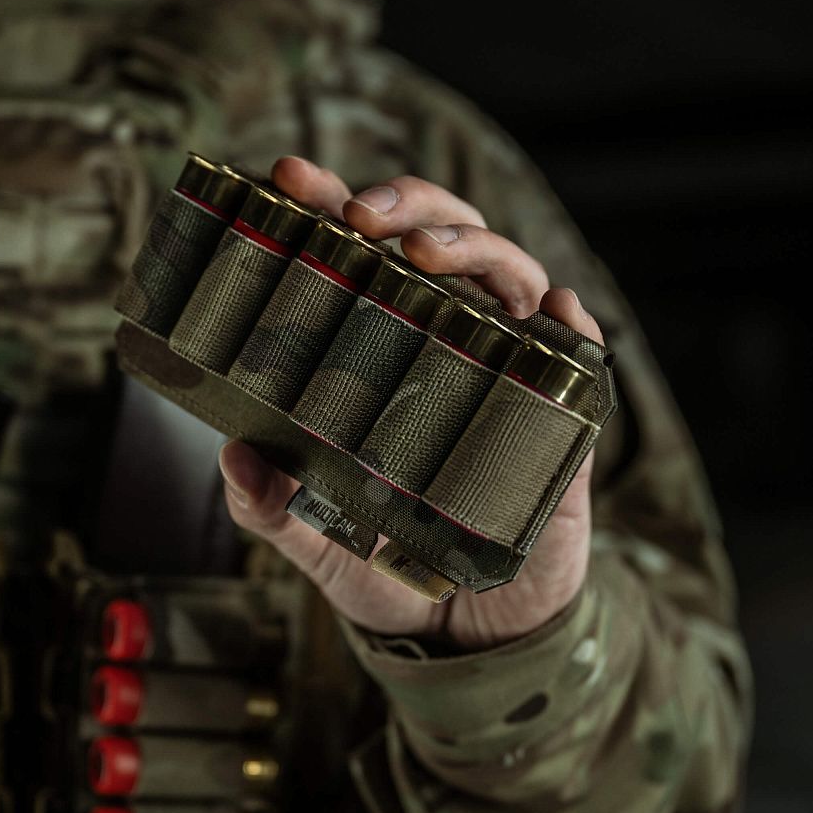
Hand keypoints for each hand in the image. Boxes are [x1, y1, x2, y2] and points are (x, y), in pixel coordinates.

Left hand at [218, 156, 604, 650]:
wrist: (469, 633)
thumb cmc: (393, 574)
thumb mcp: (321, 546)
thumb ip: (274, 512)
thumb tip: (235, 456)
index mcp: (388, 356)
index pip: (362, 261)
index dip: (330, 208)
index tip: (289, 178)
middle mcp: (450, 349)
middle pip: (443, 243)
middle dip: (407, 208)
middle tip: (360, 217)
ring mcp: (507, 379)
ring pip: (510, 280)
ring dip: (477, 250)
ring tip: (428, 256)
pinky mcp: (558, 425)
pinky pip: (578, 361)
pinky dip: (572, 329)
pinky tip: (558, 310)